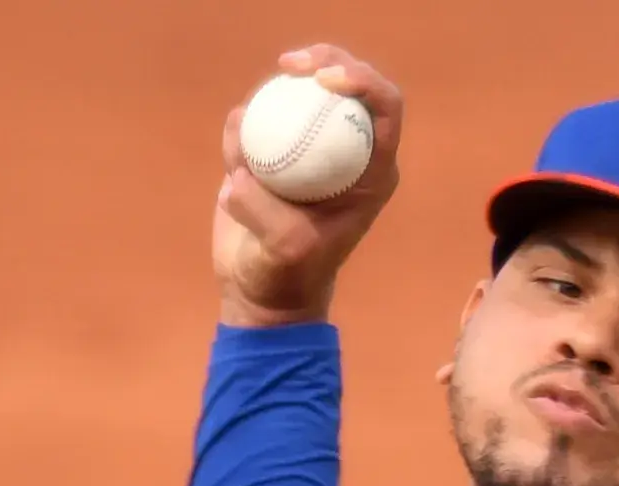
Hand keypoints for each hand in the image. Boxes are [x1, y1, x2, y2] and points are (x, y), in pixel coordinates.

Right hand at [214, 45, 404, 326]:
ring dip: (271, 103)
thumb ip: (264, 210)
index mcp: (372, 170)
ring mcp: (310, 150)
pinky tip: (234, 154)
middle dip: (324, 60)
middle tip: (290, 65)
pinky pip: (256, 123)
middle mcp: (346, 153)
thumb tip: (238, 177)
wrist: (263, 290)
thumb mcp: (285, 249)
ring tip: (247, 141)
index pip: (384, 107)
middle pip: (346, 85)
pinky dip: (240, 132)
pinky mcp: (272, 154)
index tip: (325, 79)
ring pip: (298, 98)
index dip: (363, 79)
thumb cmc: (287, 274)